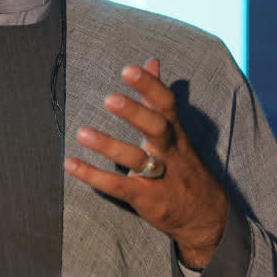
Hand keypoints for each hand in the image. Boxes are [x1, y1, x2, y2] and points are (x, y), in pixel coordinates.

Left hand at [64, 59, 229, 267]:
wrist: (206, 216)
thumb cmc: (184, 166)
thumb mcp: (177, 130)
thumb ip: (158, 97)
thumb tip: (151, 61)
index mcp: (176, 132)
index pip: (166, 104)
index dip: (150, 86)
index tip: (129, 69)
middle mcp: (170, 151)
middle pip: (156, 128)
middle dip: (135, 113)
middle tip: (109, 98)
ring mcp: (160, 176)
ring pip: (136, 158)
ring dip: (109, 145)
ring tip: (82, 132)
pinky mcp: (146, 198)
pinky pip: (119, 186)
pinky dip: (94, 176)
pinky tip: (71, 164)